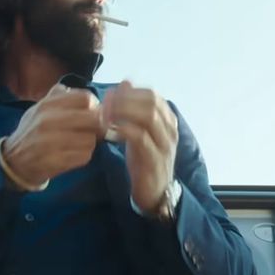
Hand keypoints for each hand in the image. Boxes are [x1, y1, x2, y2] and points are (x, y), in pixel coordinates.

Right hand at [2, 84, 102, 186]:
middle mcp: (48, 121)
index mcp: (46, 105)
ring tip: (78, 144)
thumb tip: (84, 94)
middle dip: (96, 126)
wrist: (14, 161)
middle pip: (93, 119)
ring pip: (90, 140)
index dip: (93, 106)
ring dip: (89, 143)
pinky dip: (82, 156)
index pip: (85, 98)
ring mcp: (51, 142)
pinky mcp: (55, 161)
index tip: (90, 113)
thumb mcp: (39, 108)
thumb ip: (58, 96)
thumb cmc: (32, 132)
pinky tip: (72, 154)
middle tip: (91, 131)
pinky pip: (84, 156)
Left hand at [100, 80, 177, 211]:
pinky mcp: (154, 159)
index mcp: (167, 119)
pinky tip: (109, 133)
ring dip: (123, 112)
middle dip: (124, 99)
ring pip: (147, 116)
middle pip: (150, 101)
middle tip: (104, 104)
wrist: (154, 193)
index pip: (151, 94)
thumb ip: (133, 108)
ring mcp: (164, 144)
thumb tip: (125, 82)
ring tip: (105, 116)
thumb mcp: (138, 131)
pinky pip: (140, 137)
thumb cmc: (144, 160)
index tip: (108, 96)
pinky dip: (123, 130)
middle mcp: (169, 129)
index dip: (128, 91)